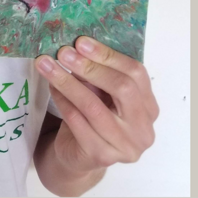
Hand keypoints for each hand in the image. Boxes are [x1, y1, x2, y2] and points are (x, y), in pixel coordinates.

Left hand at [35, 36, 158, 174]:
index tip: (81, 42)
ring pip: (94, 107)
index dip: (109, 55)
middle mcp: (143, 129)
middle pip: (123, 89)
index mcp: (148, 107)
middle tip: (64, 53)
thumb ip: (97, 73)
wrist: (78, 155)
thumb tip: (77, 45)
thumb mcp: (101, 93)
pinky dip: (62, 101)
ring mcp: (124, 146)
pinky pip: (77, 121)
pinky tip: (52, 87)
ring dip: (68, 82)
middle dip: (90, 67)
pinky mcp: (101, 155)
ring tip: (48, 66)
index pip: (136, 73)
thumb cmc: (92, 118)